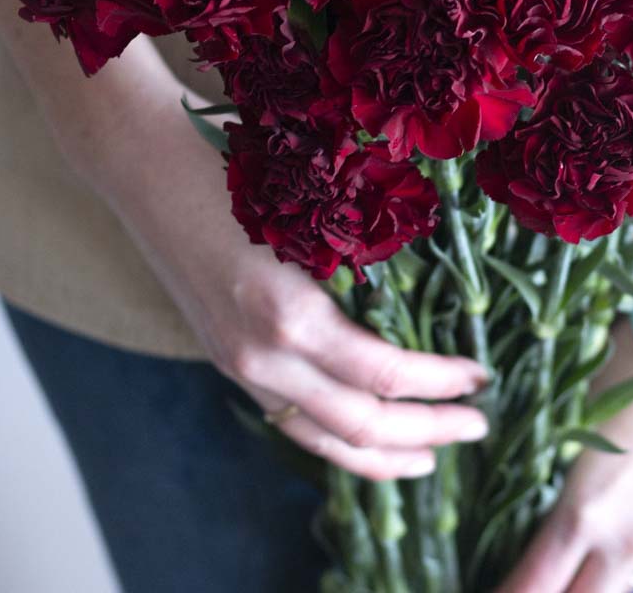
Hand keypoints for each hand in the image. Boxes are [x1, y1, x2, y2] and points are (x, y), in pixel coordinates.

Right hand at [75, 90, 489, 481]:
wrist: (151, 174)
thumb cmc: (237, 176)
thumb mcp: (311, 218)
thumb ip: (361, 266)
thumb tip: (437, 298)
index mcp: (289, 313)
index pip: (384, 373)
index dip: (441, 383)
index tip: (481, 376)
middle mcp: (262, 356)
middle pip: (360, 423)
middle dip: (427, 432)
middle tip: (477, 424)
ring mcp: (241, 369)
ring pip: (323, 441)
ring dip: (384, 456)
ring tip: (431, 459)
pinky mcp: (231, 366)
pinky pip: (293, 425)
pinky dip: (338, 443)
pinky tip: (367, 441)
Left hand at [497, 318, 632, 592]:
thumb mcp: (572, 416)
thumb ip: (551, 471)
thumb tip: (530, 496)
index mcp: (586, 511)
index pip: (535, 584)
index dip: (508, 591)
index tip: (491, 585)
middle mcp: (628, 538)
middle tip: (523, 581)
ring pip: (617, 584)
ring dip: (588, 579)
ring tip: (562, 561)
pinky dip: (618, 557)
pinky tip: (604, 533)